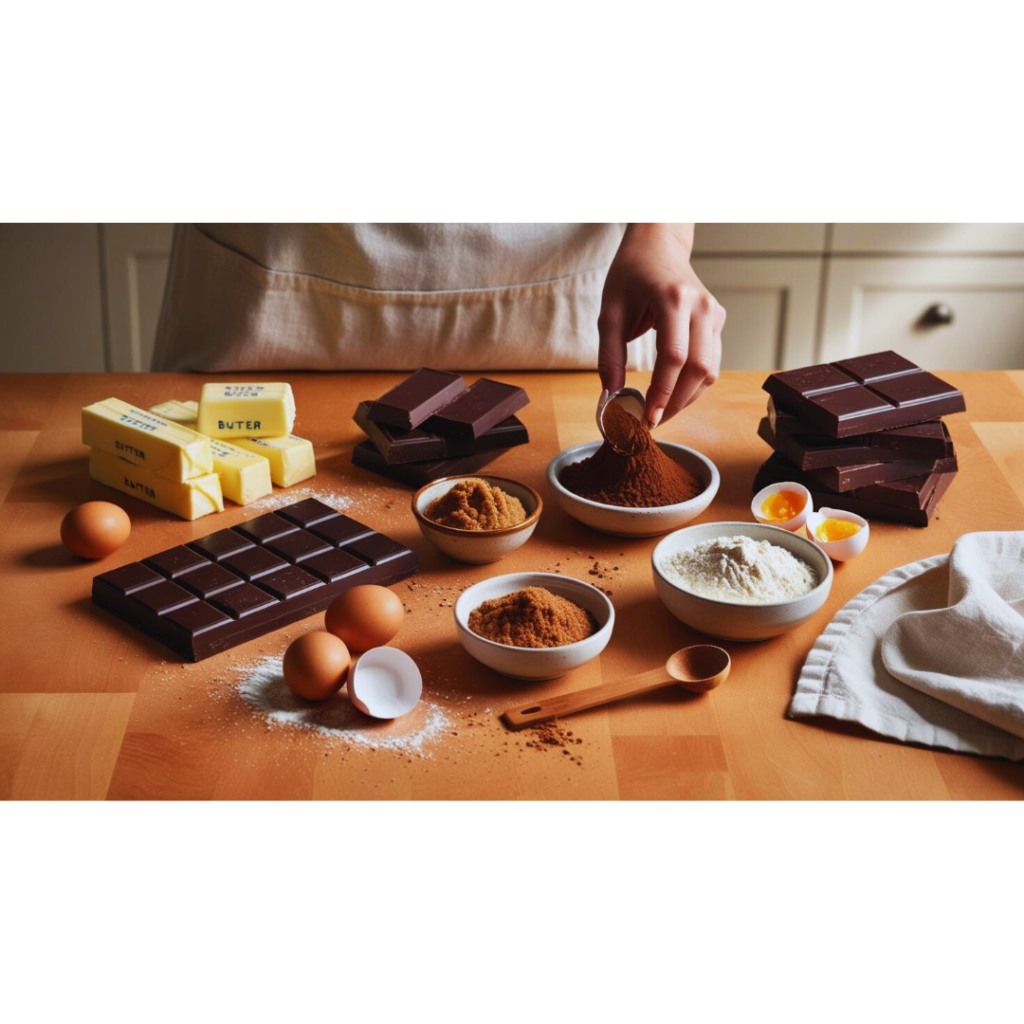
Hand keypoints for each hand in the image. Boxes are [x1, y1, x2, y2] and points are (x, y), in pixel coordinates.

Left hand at [598, 223, 725, 427]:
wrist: (657, 245)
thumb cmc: (630, 274)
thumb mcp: (609, 312)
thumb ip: (609, 355)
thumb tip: (612, 396)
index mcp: (673, 299)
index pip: (673, 357)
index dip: (661, 393)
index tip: (646, 418)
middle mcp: (701, 306)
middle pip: (698, 369)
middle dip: (676, 403)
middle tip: (653, 422)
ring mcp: (714, 313)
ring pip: (711, 370)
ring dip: (688, 399)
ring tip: (662, 412)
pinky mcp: (718, 320)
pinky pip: (713, 362)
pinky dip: (695, 384)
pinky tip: (674, 395)